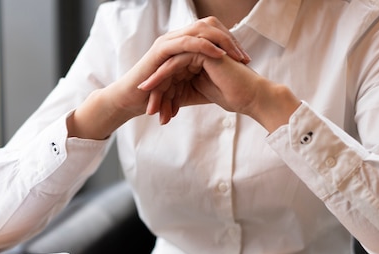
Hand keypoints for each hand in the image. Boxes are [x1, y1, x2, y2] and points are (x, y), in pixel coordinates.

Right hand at [68, 17, 249, 139]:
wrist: (131, 102)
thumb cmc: (154, 97)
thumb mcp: (184, 89)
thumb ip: (200, 82)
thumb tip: (224, 88)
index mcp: (183, 46)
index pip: (213, 35)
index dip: (231, 45)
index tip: (246, 61)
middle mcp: (177, 39)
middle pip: (210, 27)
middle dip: (231, 41)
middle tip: (246, 58)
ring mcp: (169, 42)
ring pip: (201, 31)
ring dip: (222, 42)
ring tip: (236, 56)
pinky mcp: (162, 49)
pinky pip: (188, 42)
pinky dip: (205, 46)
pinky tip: (219, 54)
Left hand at [138, 52, 300, 131]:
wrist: (250, 97)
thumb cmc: (230, 96)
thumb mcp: (197, 93)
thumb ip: (180, 91)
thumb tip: (162, 101)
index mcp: (197, 59)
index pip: (173, 74)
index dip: (162, 94)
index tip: (154, 112)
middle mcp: (197, 51)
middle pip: (168, 68)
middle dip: (156, 90)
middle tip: (148, 110)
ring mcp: (199, 48)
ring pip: (170, 64)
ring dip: (156, 83)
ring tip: (145, 100)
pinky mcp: (202, 50)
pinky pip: (176, 61)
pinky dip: (163, 75)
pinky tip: (154, 89)